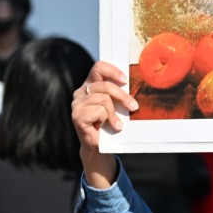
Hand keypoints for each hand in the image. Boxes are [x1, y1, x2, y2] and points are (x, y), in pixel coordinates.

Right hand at [72, 61, 137, 188]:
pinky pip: (98, 111)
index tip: (125, 80)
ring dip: (114, 113)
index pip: (98, 67)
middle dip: (122, 96)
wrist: (98, 146)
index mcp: (90, 84)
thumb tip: (135, 84)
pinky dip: (106, 119)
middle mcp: (81, 92)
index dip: (112, 71)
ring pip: (103, 99)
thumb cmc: (109, 122)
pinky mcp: (76, 115)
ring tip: (116, 124)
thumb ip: (118, 92)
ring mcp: (77, 104)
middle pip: (104, 85)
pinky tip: (104, 126)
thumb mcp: (115, 104)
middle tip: (133, 106)